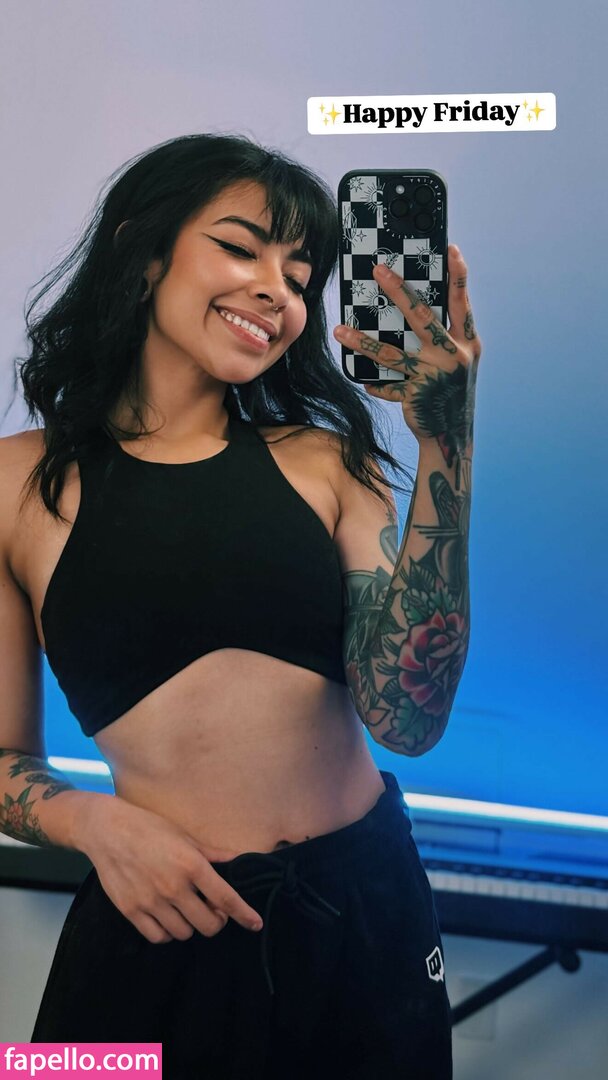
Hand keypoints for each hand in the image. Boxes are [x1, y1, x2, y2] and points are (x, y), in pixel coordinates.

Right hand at [78, 795, 263, 943]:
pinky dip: (167, 932)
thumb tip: (241, 859)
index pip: (225, 899)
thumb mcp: (185, 836)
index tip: (256, 924)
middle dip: (216, 921)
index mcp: (191, 865)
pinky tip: (167, 917)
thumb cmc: (149, 827)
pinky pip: (158, 936)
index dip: (244, 914)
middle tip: (212, 909)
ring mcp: (151, 901)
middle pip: (208, 925)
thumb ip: (213, 853)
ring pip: (184, 933)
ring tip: (186, 910)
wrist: (106, 829)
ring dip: (190, 925)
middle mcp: (173, 887)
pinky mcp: (131, 911)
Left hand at [333, 244, 481, 467]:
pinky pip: (389, 386)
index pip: (462, 302)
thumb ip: (444, 336)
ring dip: (363, 341)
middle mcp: (452, 356)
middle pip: (422, 317)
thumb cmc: (451, 391)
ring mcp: (433, 376)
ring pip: (392, 353)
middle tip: (379, 271)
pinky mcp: (416, 395)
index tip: (450, 248)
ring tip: (340, 331)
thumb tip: (412, 308)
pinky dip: (376, 384)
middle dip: (399, 292)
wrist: (452, 435)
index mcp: (467, 343)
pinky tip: (363, 381)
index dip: (458, 275)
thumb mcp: (457, 361)